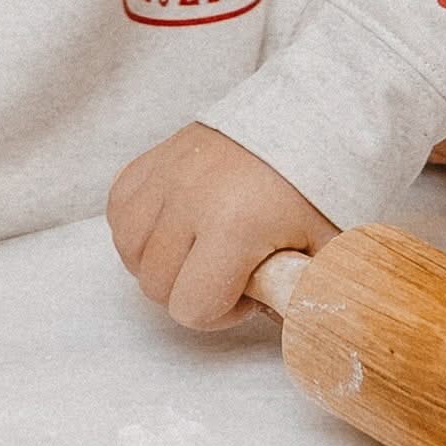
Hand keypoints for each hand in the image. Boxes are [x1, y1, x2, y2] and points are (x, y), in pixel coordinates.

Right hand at [107, 124, 336, 328]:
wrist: (302, 117)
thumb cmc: (315, 185)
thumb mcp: (326, 246)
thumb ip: (308, 292)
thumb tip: (293, 327)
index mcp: (234, 227)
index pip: (191, 308)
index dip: (220, 313)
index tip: (250, 290)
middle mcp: (189, 201)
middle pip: (156, 286)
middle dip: (192, 289)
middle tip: (229, 269)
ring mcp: (165, 176)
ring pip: (130, 252)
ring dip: (159, 262)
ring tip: (200, 249)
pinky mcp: (152, 159)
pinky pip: (119, 210)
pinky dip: (139, 227)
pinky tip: (174, 226)